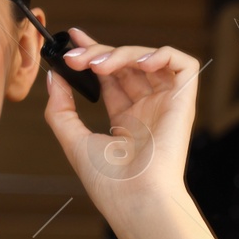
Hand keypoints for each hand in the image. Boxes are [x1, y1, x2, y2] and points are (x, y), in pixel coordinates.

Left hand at [41, 27, 199, 228]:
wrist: (135, 198)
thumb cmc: (109, 182)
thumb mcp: (73, 140)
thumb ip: (61, 108)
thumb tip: (54, 77)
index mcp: (128, 121)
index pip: (113, 77)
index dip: (95, 54)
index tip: (73, 40)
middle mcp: (149, 111)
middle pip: (127, 65)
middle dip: (99, 53)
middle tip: (75, 58)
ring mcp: (167, 105)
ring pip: (150, 59)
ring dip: (123, 53)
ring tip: (99, 65)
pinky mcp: (184, 102)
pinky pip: (184, 65)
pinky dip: (162, 54)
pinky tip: (139, 62)